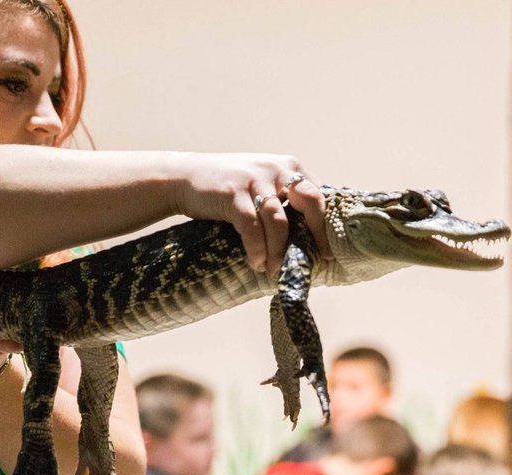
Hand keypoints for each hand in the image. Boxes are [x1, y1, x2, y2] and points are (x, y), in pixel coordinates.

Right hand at [172, 153, 333, 274]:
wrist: (184, 177)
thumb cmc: (229, 189)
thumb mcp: (262, 185)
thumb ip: (285, 201)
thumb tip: (310, 240)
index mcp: (290, 168)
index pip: (321, 195)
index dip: (326, 225)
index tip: (328, 252)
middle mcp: (277, 169)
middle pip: (311, 202)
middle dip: (315, 236)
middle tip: (312, 262)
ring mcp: (254, 180)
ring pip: (279, 221)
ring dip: (280, 251)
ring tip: (276, 270)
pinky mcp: (232, 193)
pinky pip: (252, 227)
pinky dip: (257, 249)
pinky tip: (256, 263)